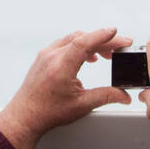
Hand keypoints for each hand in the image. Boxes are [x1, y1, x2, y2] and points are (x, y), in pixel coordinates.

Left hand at [0, 28, 132, 148]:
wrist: (25, 116)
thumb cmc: (48, 112)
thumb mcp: (81, 105)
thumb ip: (106, 97)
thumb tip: (124, 95)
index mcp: (60, 67)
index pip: (83, 43)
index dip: (101, 36)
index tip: (116, 32)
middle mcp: (51, 57)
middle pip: (82, 38)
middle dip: (104, 40)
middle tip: (120, 47)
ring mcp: (46, 54)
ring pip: (73, 39)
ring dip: (92, 42)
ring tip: (107, 54)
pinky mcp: (44, 56)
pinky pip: (65, 43)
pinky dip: (80, 45)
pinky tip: (89, 57)